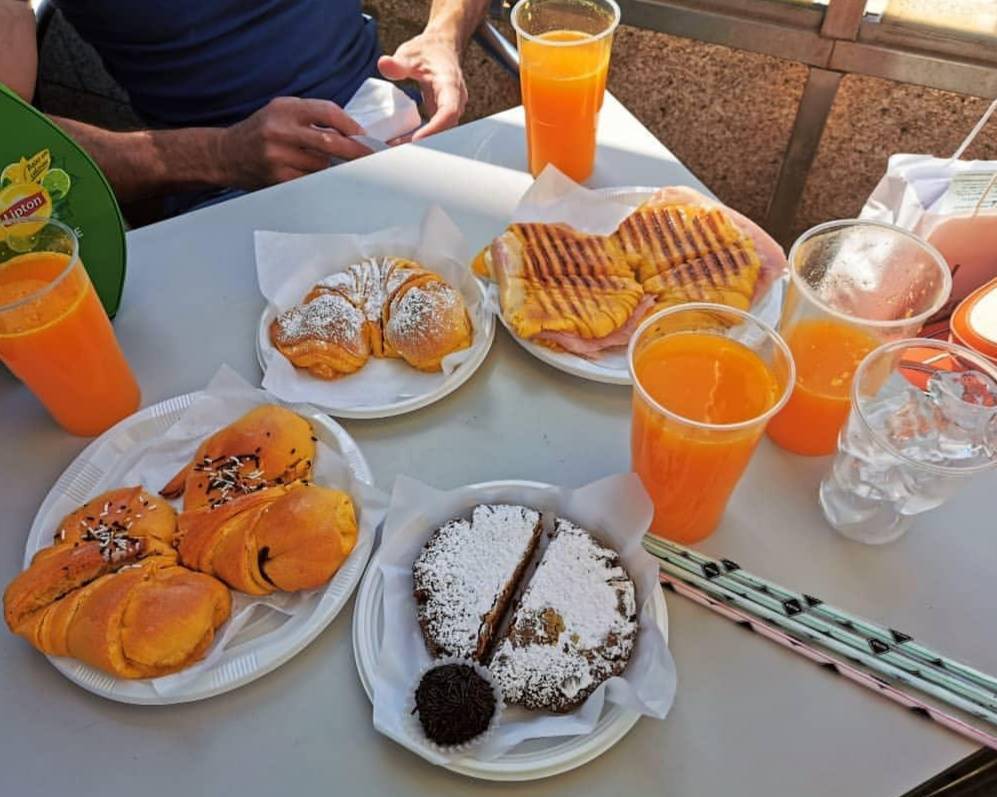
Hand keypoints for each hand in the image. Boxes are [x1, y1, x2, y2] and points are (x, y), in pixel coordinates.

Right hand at [219, 97, 371, 188]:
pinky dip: (320, 181)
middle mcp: (280, 130)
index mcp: (285, 109)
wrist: (226, 154)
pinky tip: (321, 179)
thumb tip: (352, 132)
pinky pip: (310, 182)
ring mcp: (278, 156)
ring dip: (333, 168)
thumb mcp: (281, 111)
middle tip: (372, 158)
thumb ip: (312, 116)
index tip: (365, 136)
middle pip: (330, 141)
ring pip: (322, 165)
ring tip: (332, 167)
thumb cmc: (261, 131)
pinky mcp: (277, 178)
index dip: (351, 125)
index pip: (328, 112)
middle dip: (355, 151)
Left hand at [378, 32, 467, 141]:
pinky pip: (435, 131)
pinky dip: (420, 138)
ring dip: (422, 143)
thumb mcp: (410, 53)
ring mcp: (450, 109)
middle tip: (399, 150)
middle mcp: (455, 100)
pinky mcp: (443, 115)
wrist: (442, 47)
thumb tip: (383, 64)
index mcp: (450, 84)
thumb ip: (397, 62)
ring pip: (442, 133)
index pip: (448, 112)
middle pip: (446, 129)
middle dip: (425, 142)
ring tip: (397, 148)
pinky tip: (402, 142)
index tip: (416, 139)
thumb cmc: (428, 50)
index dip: (435, 128)